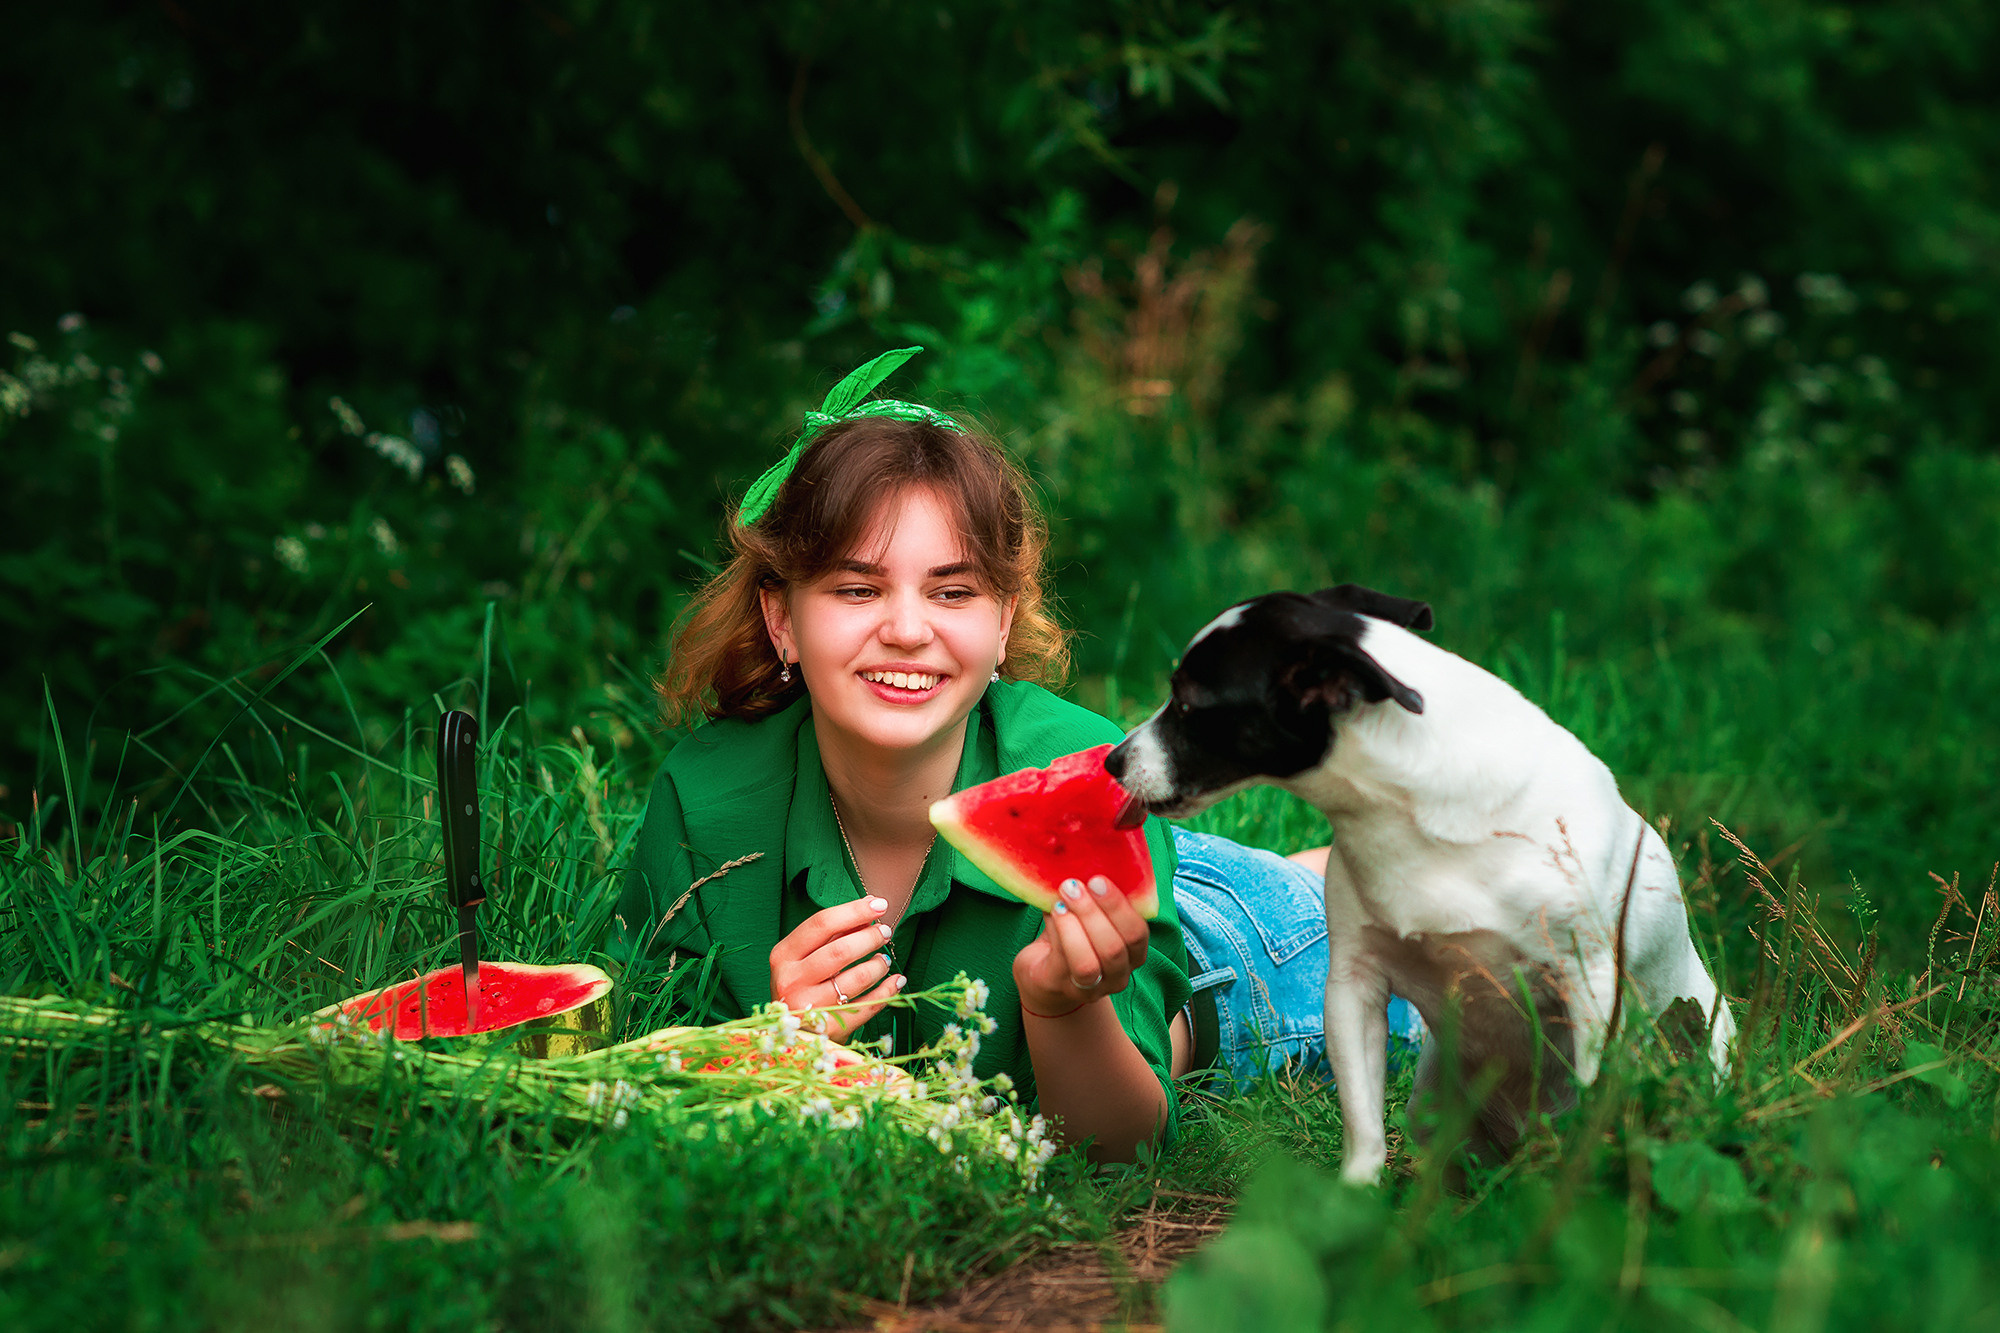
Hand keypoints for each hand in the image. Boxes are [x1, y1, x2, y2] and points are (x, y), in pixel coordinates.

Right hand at [769, 896, 905, 1041]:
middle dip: (870, 937)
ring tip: (884, 960)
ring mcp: (809, 1007)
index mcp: (783, 956)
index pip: (821, 924)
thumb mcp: (805, 957)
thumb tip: (869, 910)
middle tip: (886, 932)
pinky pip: (867, 1006)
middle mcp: (791, 981)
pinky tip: (897, 981)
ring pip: (855, 979)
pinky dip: (887, 991)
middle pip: (840, 951)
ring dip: (878, 966)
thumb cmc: (802, 985)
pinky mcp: (829, 1029)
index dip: (854, 911)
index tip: (879, 904)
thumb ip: (833, 934)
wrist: (792, 1033)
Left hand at [1012, 875, 1149, 1019]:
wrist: (1044, 974)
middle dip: (1094, 913)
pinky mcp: (1061, 987)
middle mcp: (1118, 974)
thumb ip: (1093, 897)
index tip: (1098, 879)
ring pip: (1089, 962)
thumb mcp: (1089, 916)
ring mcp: (1091, 987)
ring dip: (1074, 925)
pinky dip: (1058, 933)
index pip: (1137, 933)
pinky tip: (1051, 912)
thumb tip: (1081, 861)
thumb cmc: (1072, 937)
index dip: (1119, 907)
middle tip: (1073, 885)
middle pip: (1115, 948)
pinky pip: (1062, 963)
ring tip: (1061, 900)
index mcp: (1133, 953)